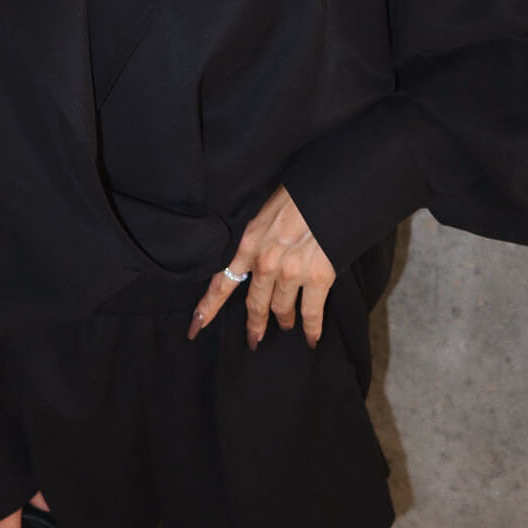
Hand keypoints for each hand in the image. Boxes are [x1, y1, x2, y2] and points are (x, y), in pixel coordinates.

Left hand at [187, 184, 334, 350]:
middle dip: (255, 324)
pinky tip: (311, 338)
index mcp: (249, 243)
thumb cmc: (300, 193)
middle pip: (255, 303)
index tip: (195, 327)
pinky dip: (311, 328)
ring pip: (281, 309)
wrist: (331, 189)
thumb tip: (255, 256)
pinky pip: (310, 312)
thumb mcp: (265, 211)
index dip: (208, 307)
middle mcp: (266, 262)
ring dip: (284, 320)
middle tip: (254, 338)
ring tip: (286, 325)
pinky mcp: (317, 277)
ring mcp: (291, 272)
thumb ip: (257, 238)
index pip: (222, 281)